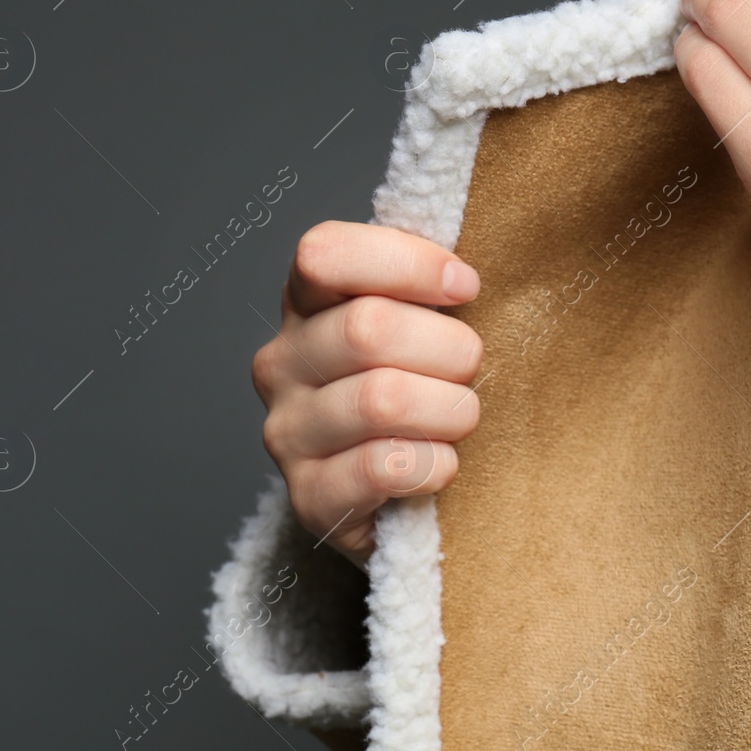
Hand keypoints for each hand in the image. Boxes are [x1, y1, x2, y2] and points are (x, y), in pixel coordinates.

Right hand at [252, 222, 483, 566]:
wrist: (396, 490)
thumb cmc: (422, 384)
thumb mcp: (421, 318)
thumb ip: (430, 281)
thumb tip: (469, 267)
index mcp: (305, 301)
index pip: (325, 253)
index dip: (408, 264)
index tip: (466, 287)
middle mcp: (281, 361)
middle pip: (368, 328)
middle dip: (448, 348)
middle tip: (469, 368)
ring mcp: (287, 430)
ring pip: (382, 398)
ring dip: (449, 409)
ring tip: (460, 418)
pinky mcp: (308, 496)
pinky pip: (384, 467)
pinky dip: (434, 464)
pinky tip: (441, 464)